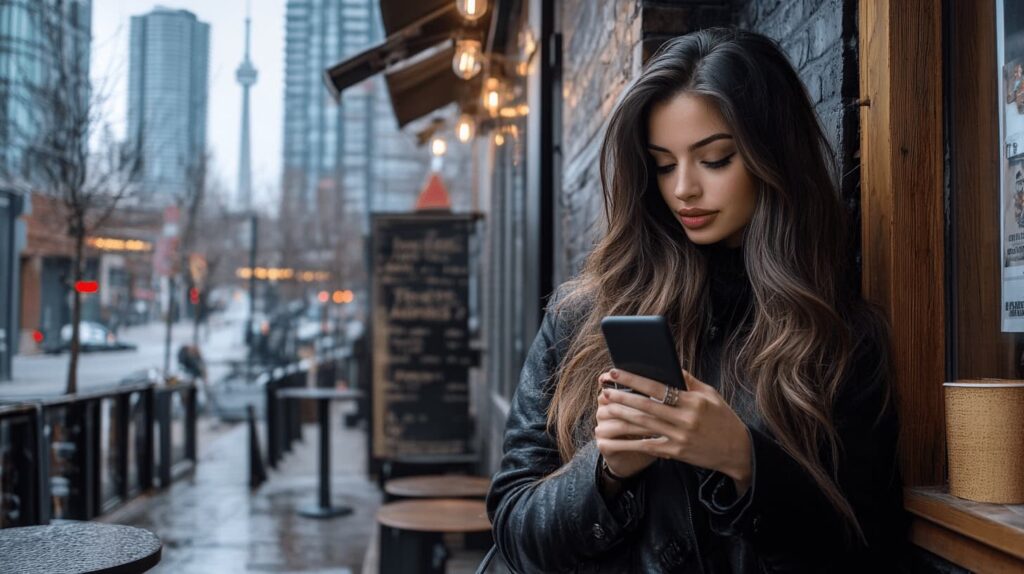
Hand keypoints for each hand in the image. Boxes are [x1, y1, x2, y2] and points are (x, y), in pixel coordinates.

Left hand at [597, 369, 752, 492]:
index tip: (616, 372)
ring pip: (643, 425)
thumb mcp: (711, 395)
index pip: (658, 387)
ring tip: (605, 409)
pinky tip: (614, 439)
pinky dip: (629, 442)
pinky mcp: (676, 453)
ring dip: (621, 416)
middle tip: (604, 390)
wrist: (737, 450)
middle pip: (646, 406)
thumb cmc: (723, 419)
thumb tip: (669, 365)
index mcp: (694, 401)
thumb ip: (689, 381)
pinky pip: (647, 446)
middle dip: (622, 396)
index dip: (634, 379)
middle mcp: (685, 419)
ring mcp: (680, 437)